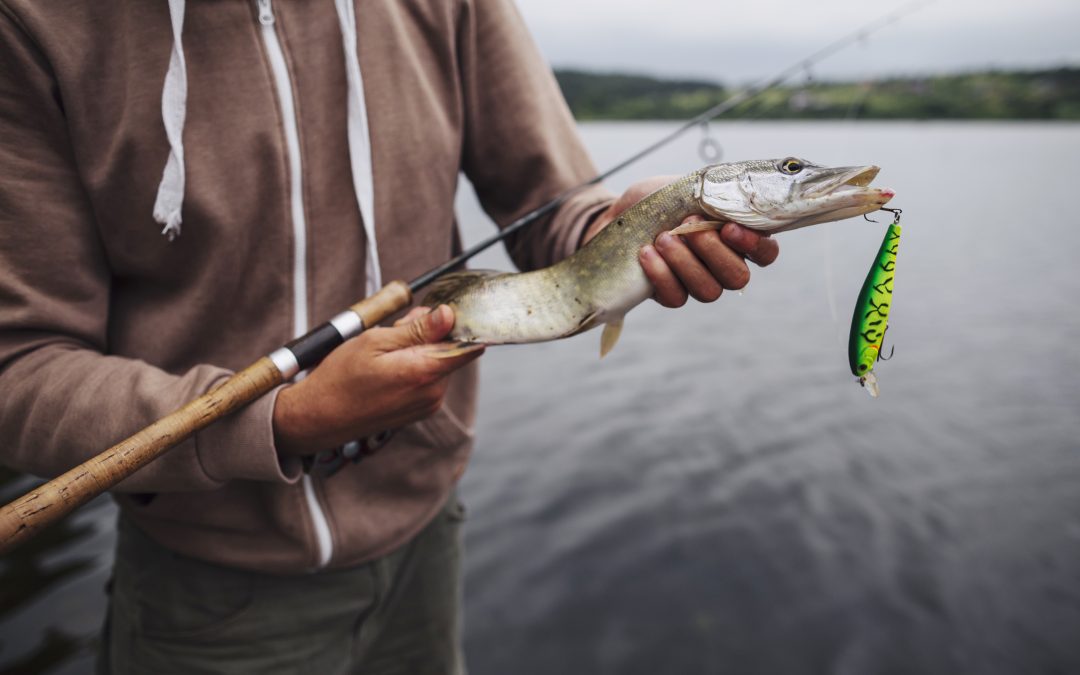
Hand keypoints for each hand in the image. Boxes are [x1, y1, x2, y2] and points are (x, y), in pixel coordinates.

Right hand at [272, 305, 483, 455]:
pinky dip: (414, 367)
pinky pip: (428, 379)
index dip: (457, 323)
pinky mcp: (420, 410)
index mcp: (425, 372)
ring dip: (419, 350)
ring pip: (438, 363)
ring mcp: (428, 404)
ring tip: (385, 352)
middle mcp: (433, 393)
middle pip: (450, 350)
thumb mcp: (375, 341)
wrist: (318, 417)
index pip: (469, 345)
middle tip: (395, 330)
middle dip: (429, 334)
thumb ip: (417, 329)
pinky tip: (388, 368)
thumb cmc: (340, 378)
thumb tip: (448, 315)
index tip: (439, 313)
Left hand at [584, 176, 779, 306]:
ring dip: (685, 263)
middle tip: (688, 226)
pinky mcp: (669, 294)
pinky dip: (661, 274)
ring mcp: (696, 284)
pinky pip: (676, 297)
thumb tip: (733, 192)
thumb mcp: (686, 187)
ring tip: (663, 238)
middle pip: (737, 278)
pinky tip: (646, 253)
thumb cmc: (657, 200)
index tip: (727, 228)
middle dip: (713, 252)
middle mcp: (722, 266)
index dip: (755, 246)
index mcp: (735, 238)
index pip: (765, 253)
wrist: (616, 217)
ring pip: (708, 291)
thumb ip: (714, 193)